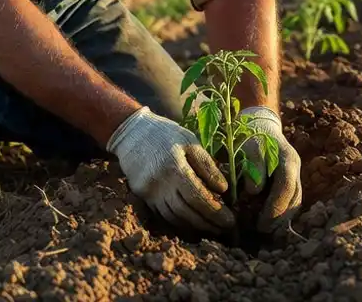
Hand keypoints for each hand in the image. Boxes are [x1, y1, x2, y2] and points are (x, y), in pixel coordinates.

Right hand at [107, 106, 235, 232]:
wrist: (130, 132)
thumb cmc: (164, 133)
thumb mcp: (189, 141)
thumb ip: (206, 165)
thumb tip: (223, 189)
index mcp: (175, 167)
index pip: (198, 198)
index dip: (216, 213)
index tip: (231, 221)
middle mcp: (160, 184)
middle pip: (187, 213)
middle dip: (208, 224)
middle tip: (225, 228)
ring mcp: (148, 192)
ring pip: (174, 218)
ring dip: (194, 226)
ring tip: (211, 228)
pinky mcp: (142, 196)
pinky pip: (162, 214)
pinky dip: (179, 221)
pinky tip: (191, 222)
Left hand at [240, 106, 302, 232]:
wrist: (259, 123)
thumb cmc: (248, 135)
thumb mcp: (247, 146)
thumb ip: (253, 166)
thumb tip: (255, 191)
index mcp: (286, 157)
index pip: (285, 186)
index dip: (275, 207)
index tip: (260, 223)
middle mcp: (294, 165)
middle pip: (294, 197)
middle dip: (279, 218)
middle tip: (262, 231)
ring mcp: (295, 171)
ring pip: (296, 200)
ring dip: (283, 218)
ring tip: (267, 230)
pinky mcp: (292, 178)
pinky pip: (293, 199)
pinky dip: (283, 212)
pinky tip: (271, 222)